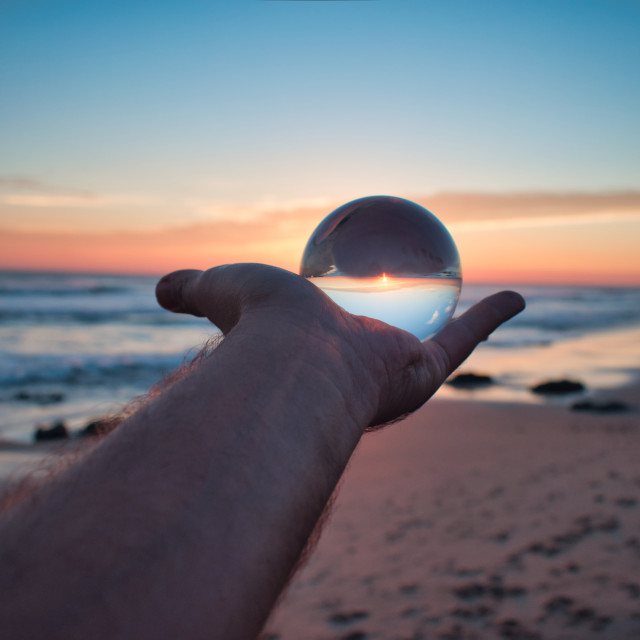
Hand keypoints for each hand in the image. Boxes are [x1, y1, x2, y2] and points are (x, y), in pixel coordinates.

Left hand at [157, 264, 524, 428]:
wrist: (294, 366)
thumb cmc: (256, 331)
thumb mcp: (222, 292)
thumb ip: (193, 289)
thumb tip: (160, 290)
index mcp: (316, 360)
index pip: (329, 342)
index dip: (333, 328)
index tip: (337, 316)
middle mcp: (359, 378)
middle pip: (387, 351)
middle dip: (400, 341)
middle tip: (412, 312)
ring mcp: (395, 377)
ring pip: (439, 346)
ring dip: (462, 328)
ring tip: (483, 305)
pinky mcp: (425, 370)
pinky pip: (467, 337)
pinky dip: (493, 317)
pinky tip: (517, 296)